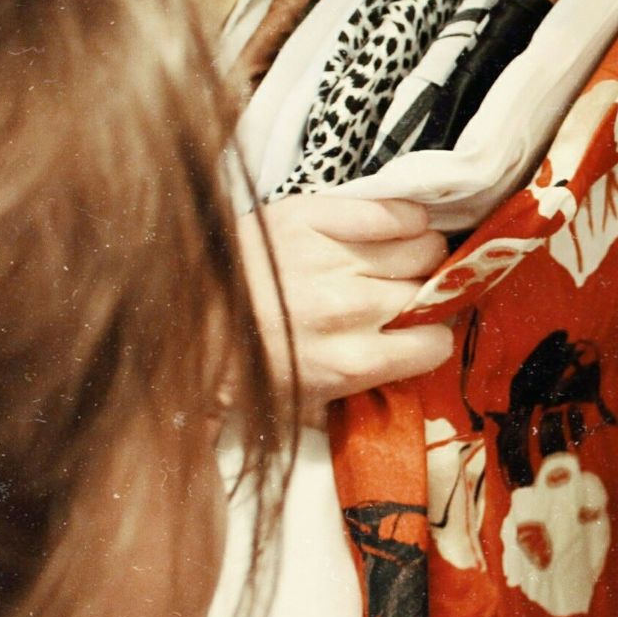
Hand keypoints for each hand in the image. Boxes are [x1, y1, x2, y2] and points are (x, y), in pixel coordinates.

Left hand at [240, 195, 455, 421]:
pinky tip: (397, 227)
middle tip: (407, 294)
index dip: (430, 338)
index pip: (435, 344)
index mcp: (349, 362)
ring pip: (424, 247)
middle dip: (427, 294)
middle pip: (433, 292)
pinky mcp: (312, 217)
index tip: (419, 332)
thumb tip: (408, 390)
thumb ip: (357, 400)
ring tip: (401, 259)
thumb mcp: (301, 405)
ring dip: (421, 254)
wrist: (182, 314)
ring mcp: (331, 259)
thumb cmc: (245, 364)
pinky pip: (391, 211)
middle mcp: (348, 309)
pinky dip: (405, 218)